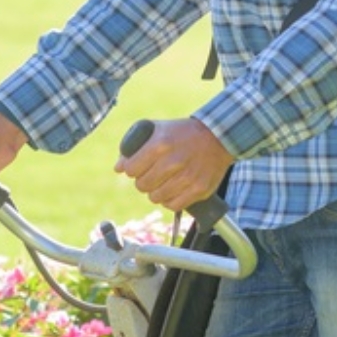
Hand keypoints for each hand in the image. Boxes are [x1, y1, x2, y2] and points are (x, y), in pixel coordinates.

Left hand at [114, 118, 232, 211]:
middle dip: (143, 181)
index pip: (131, 169)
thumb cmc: (183, 133)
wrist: (219, 137)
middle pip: (142, 185)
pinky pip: (173, 206)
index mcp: (160, 144)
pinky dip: (169, 201)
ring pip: (156, 198)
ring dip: (155, 192)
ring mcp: (188, 177)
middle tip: (151, 176)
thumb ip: (135, 146)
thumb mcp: (158, 130)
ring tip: (162, 183)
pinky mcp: (199, 190)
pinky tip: (172, 191)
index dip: (131, 169)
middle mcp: (173, 162)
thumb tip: (118, 168)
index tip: (136, 168)